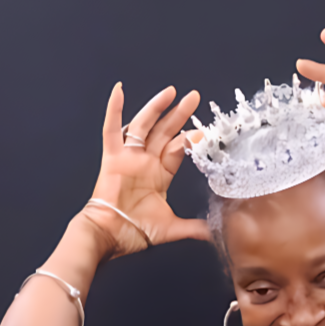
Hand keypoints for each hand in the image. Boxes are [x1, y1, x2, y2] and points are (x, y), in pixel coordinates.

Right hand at [87, 83, 210, 255]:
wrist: (112, 235)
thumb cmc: (135, 231)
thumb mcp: (171, 227)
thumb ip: (192, 227)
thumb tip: (213, 232)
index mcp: (159, 175)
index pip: (177, 149)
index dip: (189, 139)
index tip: (203, 130)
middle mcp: (145, 162)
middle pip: (164, 131)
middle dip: (179, 114)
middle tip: (193, 97)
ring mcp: (128, 157)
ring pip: (143, 125)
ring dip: (156, 107)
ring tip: (171, 92)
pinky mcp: (112, 158)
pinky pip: (111, 129)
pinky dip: (114, 109)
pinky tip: (119, 90)